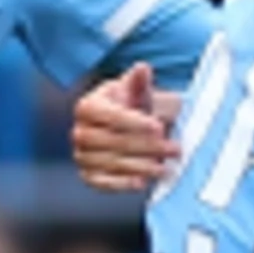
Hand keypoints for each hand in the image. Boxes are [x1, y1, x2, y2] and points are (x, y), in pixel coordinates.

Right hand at [69, 63, 178, 192]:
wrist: (125, 128)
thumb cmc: (130, 106)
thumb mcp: (136, 91)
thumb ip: (138, 81)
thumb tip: (142, 68)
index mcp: (87, 107)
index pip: (111, 116)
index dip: (135, 123)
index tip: (159, 128)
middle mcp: (79, 132)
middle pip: (114, 142)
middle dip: (147, 146)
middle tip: (174, 149)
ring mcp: (82, 156)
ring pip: (112, 163)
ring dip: (142, 167)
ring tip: (166, 168)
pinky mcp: (88, 176)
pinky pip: (104, 183)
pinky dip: (123, 184)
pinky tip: (143, 182)